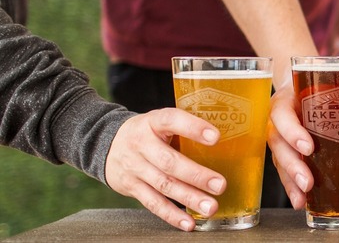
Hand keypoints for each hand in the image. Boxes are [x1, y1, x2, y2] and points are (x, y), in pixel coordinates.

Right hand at [105, 108, 226, 230]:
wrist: (105, 144)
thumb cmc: (147, 132)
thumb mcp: (160, 121)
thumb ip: (184, 128)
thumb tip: (228, 139)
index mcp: (153, 122)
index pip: (172, 120)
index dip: (193, 127)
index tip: (216, 137)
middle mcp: (141, 144)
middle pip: (169, 162)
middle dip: (196, 175)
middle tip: (220, 185)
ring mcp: (135, 167)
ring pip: (163, 185)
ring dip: (189, 198)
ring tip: (211, 207)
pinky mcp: (132, 187)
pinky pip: (153, 203)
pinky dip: (171, 215)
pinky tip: (188, 222)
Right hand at [267, 85, 313, 209]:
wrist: (296, 84)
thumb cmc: (315, 89)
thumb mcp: (329, 92)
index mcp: (286, 100)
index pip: (282, 114)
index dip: (292, 131)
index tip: (309, 148)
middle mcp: (278, 120)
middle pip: (278, 143)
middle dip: (292, 165)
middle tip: (308, 182)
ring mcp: (278, 136)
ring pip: (278, 160)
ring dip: (290, 180)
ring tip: (303, 198)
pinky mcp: (282, 151)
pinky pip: (283, 169)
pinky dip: (291, 186)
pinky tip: (301, 201)